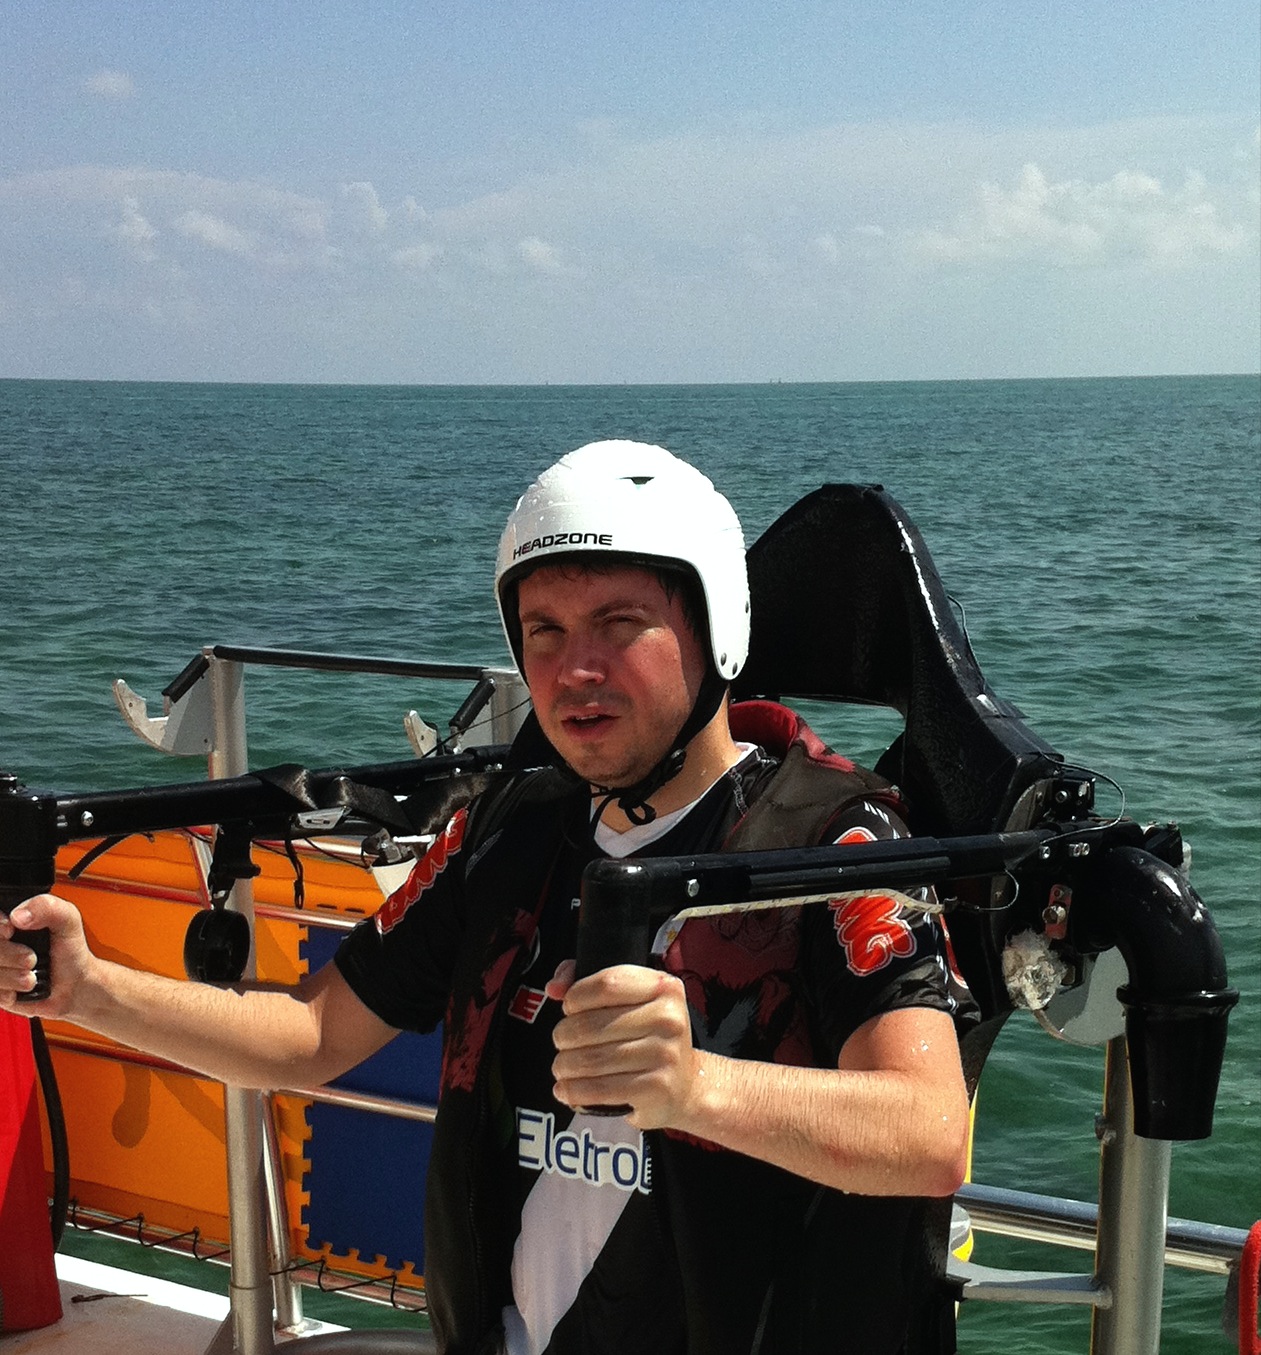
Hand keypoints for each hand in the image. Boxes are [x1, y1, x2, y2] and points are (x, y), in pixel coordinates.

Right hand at [0, 894, 92, 1018]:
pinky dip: (8, 993)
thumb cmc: (69, 951)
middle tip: (30, 959)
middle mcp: (1, 941)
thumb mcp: (68, 920)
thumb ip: (47, 907)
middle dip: (8, 954)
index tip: (10, 930)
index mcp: (12, 919)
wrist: (73, 985)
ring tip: (31, 976)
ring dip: (11, 976)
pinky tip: (22, 987)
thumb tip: (18, 915)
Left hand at [547, 960, 703, 1129]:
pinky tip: (566, 1089)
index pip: (607, 984)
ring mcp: (664, 1055)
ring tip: (562, 1066)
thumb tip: (554, 987)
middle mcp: (668, 1018)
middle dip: (563, 1035)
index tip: (570, 1008)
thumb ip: (590, 984)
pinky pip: (599, 1090)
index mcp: (664, 987)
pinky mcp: (655, 1089)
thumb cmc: (650, 1038)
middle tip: (561, 1042)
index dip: (576, 996)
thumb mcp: (633, 1001)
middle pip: (591, 1024)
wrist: (685, 1085)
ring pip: (590, 1059)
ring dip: (564, 1065)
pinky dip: (573, 1090)